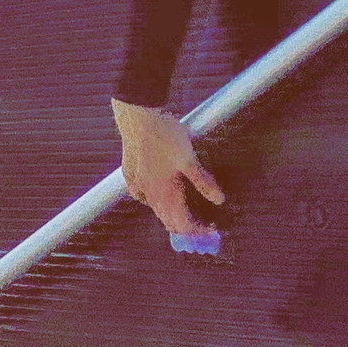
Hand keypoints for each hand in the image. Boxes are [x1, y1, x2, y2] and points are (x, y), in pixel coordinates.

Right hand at [112, 98, 224, 247]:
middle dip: (186, 226)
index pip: (183, 224)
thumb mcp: (190, 158)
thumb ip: (203, 181)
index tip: (210, 229)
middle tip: (201, 223)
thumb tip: (218, 199)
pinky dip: (151, 200)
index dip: (198, 230)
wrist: (138, 116)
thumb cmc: (165, 135)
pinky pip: (140, 195)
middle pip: (168, 221)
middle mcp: (149, 194)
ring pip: (154, 209)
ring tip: (183, 211)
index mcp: (165, 194)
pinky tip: (156, 194)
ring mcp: (137, 184)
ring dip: (169, 215)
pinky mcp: (129, 173)